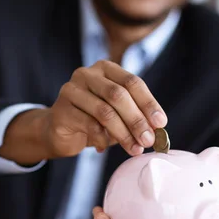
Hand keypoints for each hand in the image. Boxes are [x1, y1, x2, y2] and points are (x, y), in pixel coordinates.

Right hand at [43, 60, 167, 157]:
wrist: (58, 130)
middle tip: (148, 140)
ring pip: (105, 112)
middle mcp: (87, 74)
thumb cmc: (93, 120)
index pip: (132, 82)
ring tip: (135, 149)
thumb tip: (158, 130)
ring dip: (124, 133)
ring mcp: (71, 90)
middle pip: (118, 95)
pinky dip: (102, 139)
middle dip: (137, 120)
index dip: (148, 103)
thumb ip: (136, 116)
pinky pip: (89, 126)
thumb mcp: (118, 114)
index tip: (161, 123)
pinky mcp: (61, 110)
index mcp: (105, 69)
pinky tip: (105, 148)